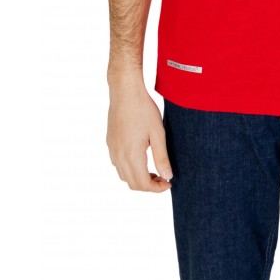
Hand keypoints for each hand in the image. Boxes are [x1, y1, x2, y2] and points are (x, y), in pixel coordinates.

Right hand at [106, 75, 172, 192]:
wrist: (125, 91)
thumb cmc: (143, 109)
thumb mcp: (158, 133)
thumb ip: (162, 157)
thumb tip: (167, 177)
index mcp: (131, 155)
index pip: (142, 184)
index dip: (157, 189)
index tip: (168, 183)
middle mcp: (118, 156)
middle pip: (132, 183)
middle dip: (149, 186)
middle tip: (164, 178)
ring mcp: (112, 150)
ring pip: (124, 175)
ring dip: (138, 178)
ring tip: (154, 169)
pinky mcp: (110, 143)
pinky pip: (118, 164)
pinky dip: (130, 169)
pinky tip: (141, 158)